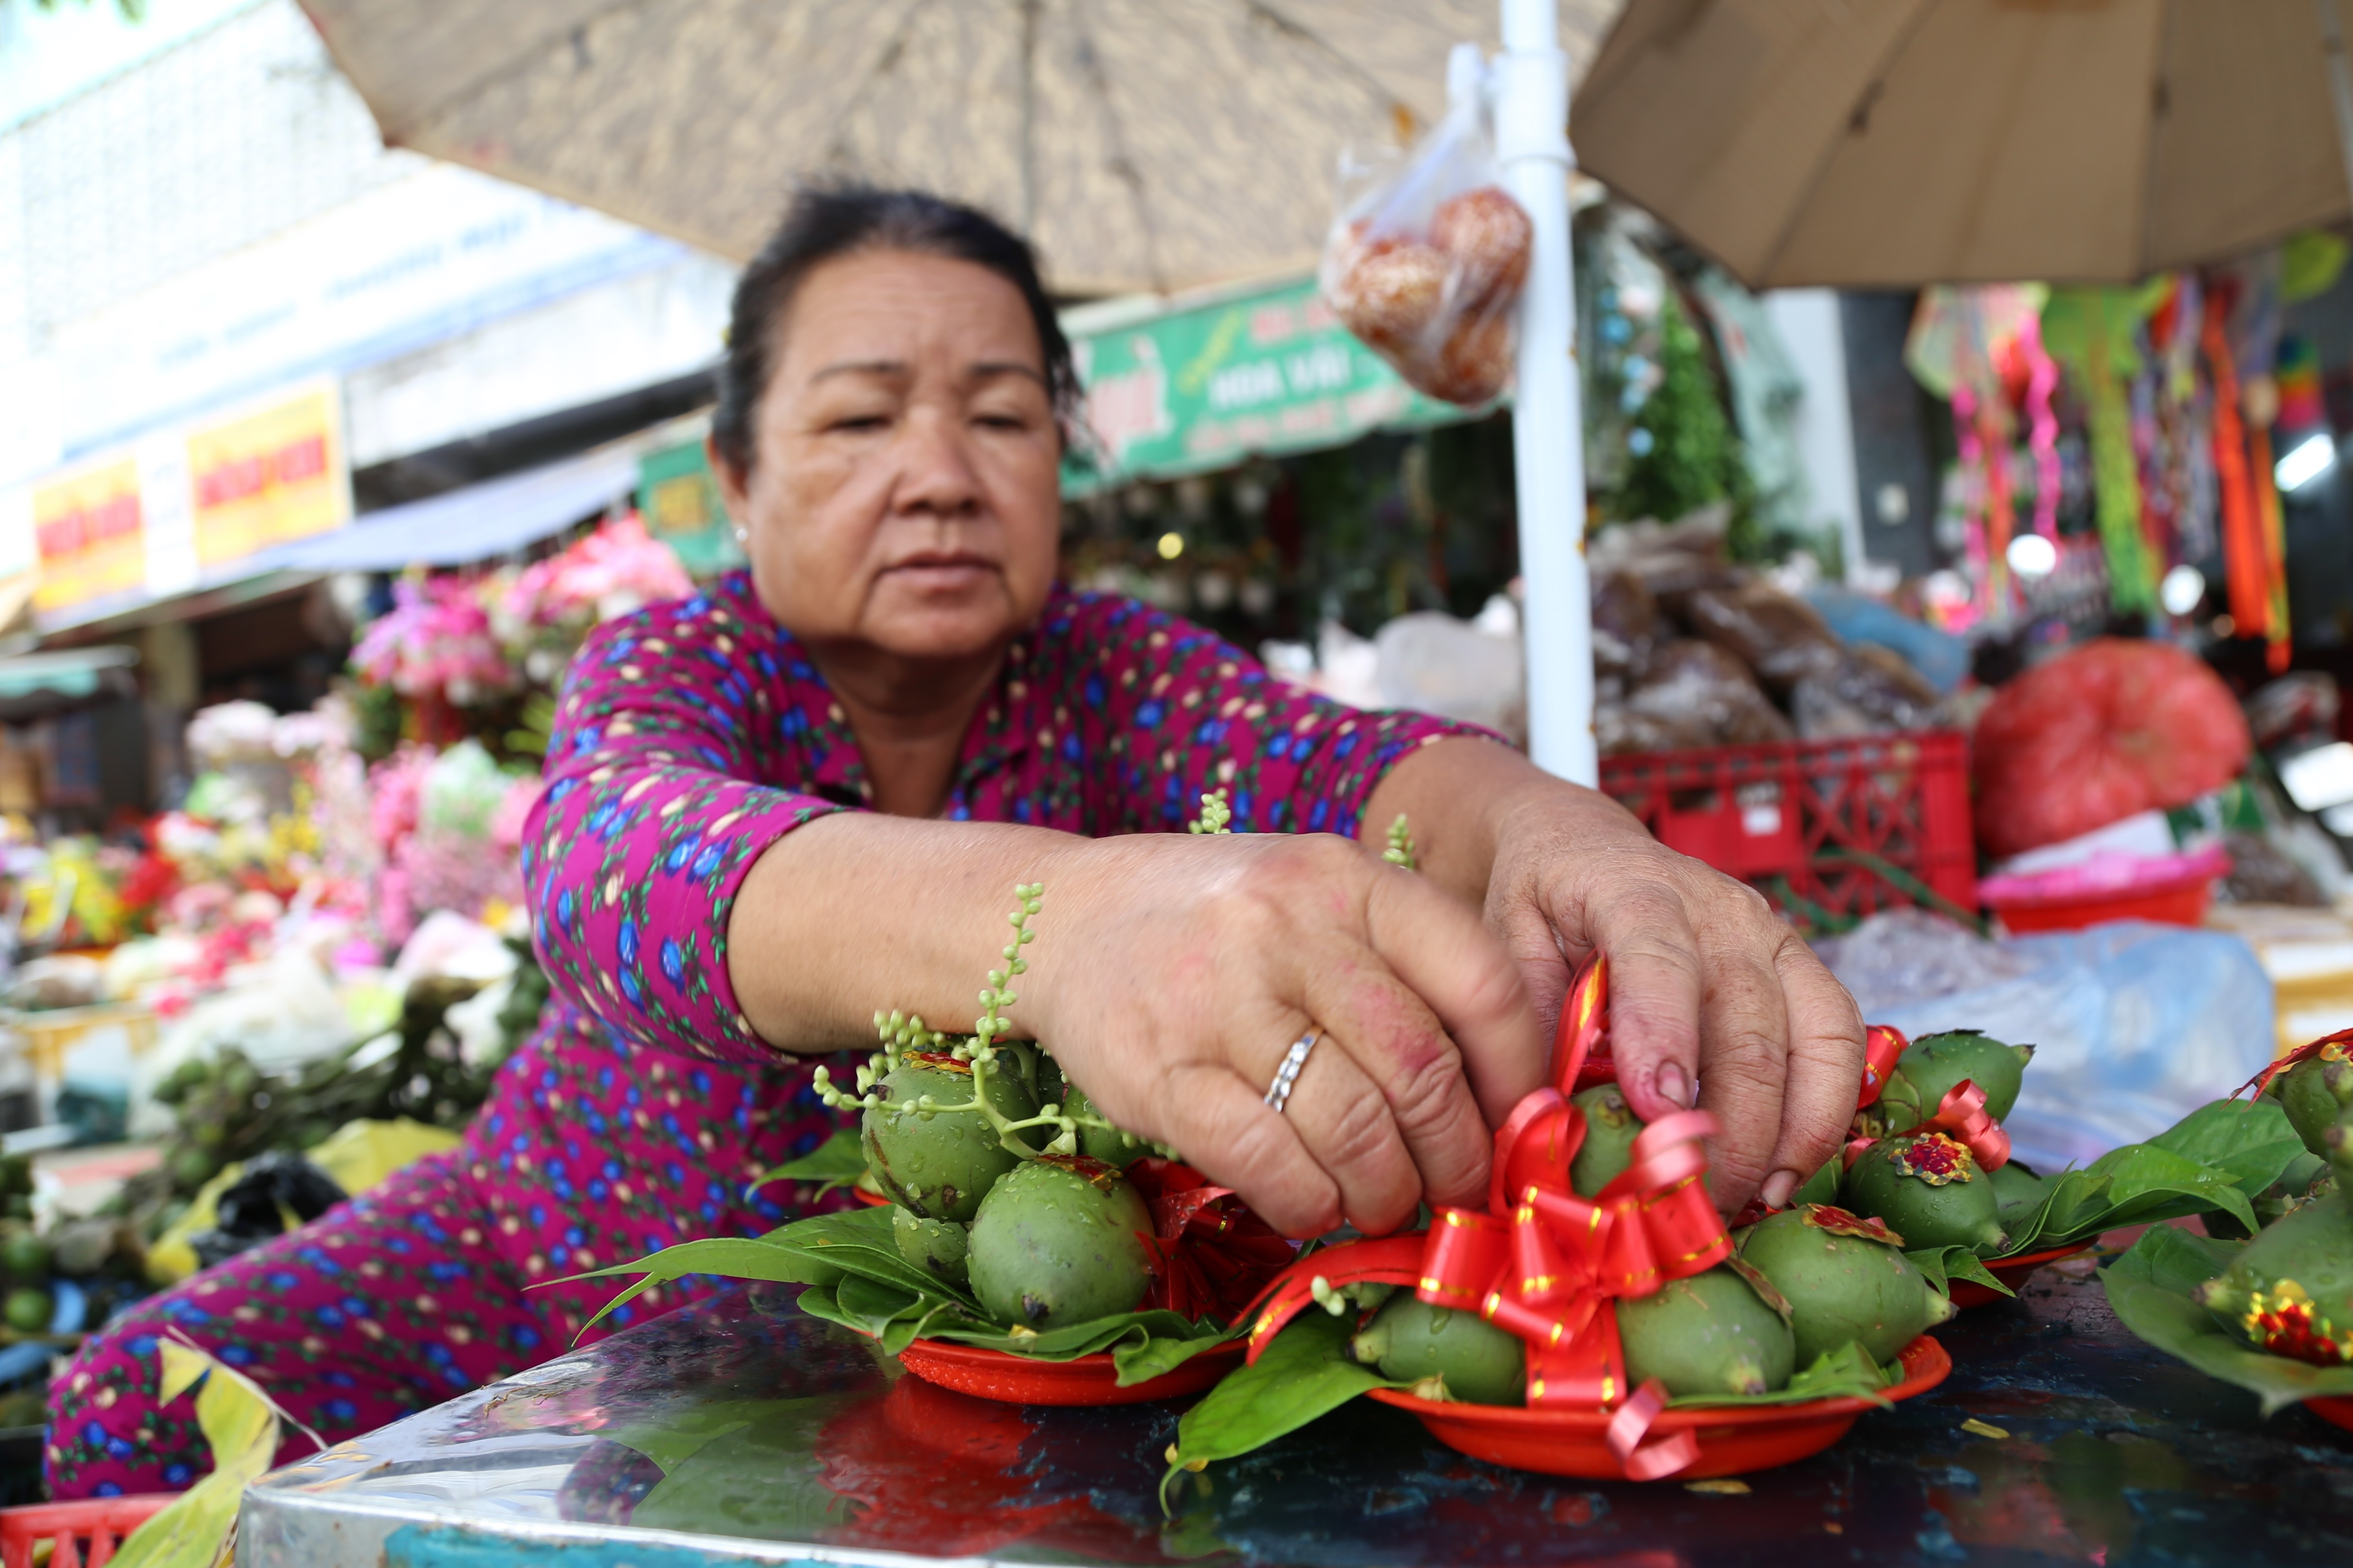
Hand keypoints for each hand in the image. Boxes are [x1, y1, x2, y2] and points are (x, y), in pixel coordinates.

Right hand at [1022, 830, 1544, 1238]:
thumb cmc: (1217, 924)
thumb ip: (1402, 969)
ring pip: (1353, 1127)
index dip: (1520, 1074)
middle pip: (1422, 1070)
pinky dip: (1309, 1203)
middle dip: (1457, 1156)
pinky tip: (1315, 1206)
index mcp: (1346, 879)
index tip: (1521, 1124)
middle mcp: (1287, 926)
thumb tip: (1504, 1096)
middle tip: (1457, 1189)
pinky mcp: (1161, 1072)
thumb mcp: (1316, 901)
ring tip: (1385, 1204)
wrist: (1061, 920)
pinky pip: (1267, 1162)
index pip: (1481, 981)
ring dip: (1386, 1192)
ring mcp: (1219, 999)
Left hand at [1478, 780, 1865, 1215]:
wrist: (1581, 846)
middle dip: (1731, 1121)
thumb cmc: (1540, 902)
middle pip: (1747, 1017)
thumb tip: (1541, 1117)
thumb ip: (1528, 1017)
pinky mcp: (1800, 968)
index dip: (1664, 1034)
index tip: (1659, 1110)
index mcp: (1632, 888)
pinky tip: (1789, 1168)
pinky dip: (1826, 1109)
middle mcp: (1718, 908)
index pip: (1658, 957)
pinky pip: (1839, 1038)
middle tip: (1700, 1199)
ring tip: (1761, 1197)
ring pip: (1814, 1032)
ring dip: (1795, 1126)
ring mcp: (1771, 935)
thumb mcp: (1505, 938)